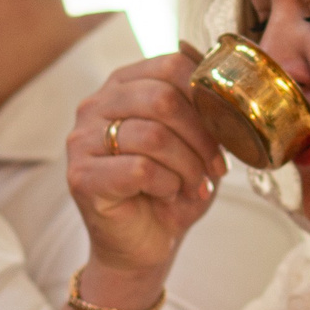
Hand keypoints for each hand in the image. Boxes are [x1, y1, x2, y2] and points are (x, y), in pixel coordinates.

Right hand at [65, 51, 228, 291]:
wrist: (144, 245)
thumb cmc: (170, 189)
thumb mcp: (196, 143)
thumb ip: (204, 109)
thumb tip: (228, 83)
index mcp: (123, 85)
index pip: (171, 64)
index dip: (208, 96)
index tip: (226, 129)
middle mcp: (95, 105)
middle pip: (162, 98)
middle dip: (201, 136)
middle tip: (216, 166)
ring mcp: (82, 141)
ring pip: (153, 136)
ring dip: (188, 165)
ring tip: (195, 184)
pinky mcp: (81, 177)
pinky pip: (139, 169)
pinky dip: (167, 184)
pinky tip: (168, 193)